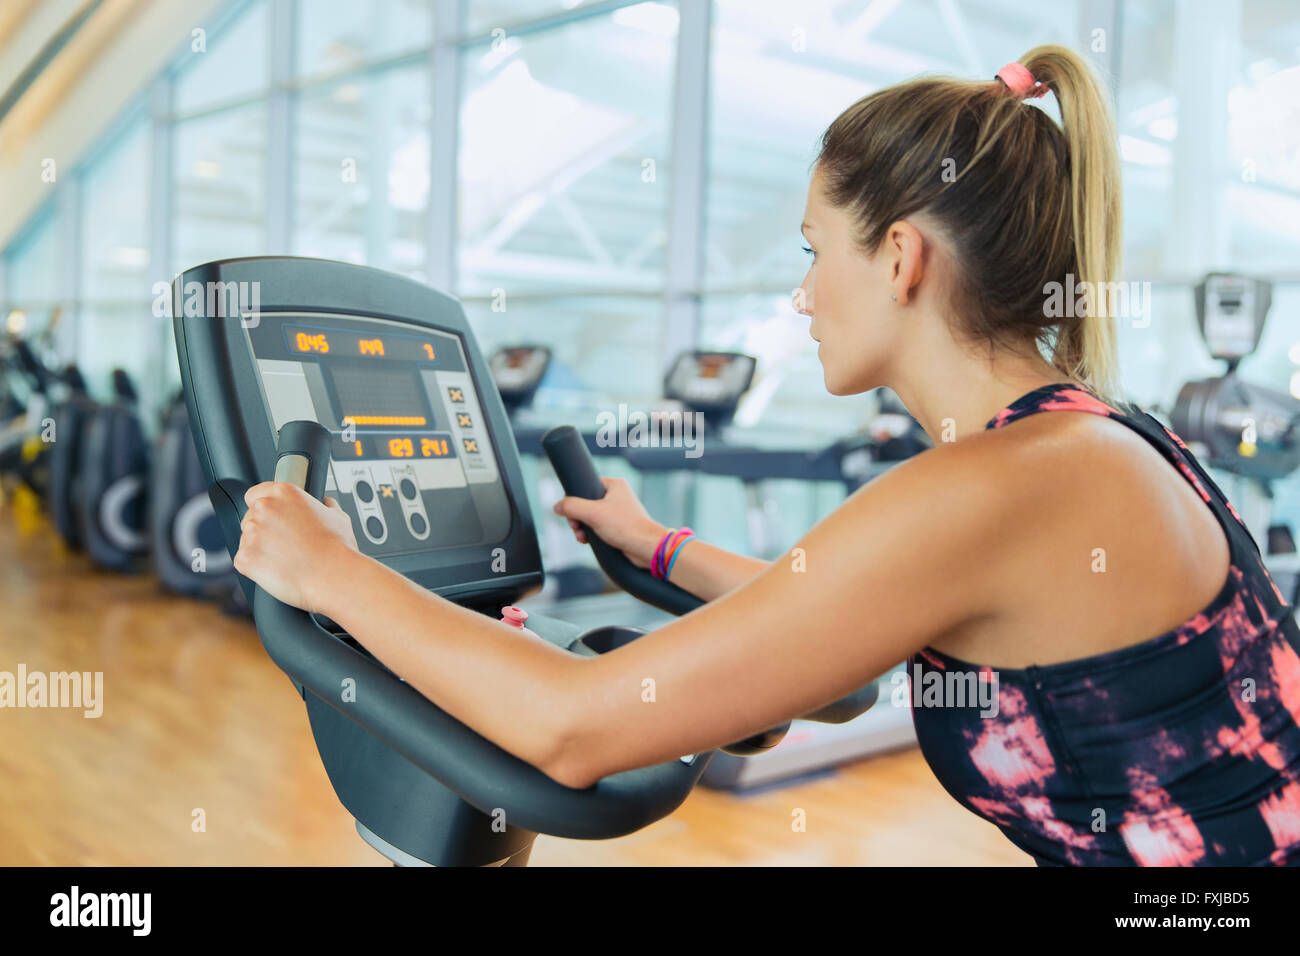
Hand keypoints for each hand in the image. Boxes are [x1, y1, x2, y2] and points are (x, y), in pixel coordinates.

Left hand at [236, 482, 359, 613]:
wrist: (331, 576)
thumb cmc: (336, 548)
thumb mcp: (339, 517)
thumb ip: (327, 506)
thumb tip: (327, 504)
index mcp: (284, 493)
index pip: (256, 494)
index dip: (265, 507)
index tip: (272, 518)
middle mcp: (264, 508)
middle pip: (250, 517)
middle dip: (263, 530)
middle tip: (284, 544)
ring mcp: (251, 533)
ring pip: (246, 539)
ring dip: (259, 548)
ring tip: (284, 559)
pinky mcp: (245, 557)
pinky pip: (243, 561)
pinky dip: (256, 567)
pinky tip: (277, 569)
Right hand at [552, 476, 666, 568]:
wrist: (646, 548)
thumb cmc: (626, 527)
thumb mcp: (593, 513)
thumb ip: (572, 507)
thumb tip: (557, 506)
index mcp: (615, 485)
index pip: (587, 485)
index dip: (575, 498)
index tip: (571, 512)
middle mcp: (618, 496)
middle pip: (586, 503)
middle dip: (577, 517)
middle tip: (576, 526)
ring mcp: (619, 513)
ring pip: (591, 517)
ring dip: (582, 527)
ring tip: (582, 536)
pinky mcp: (619, 527)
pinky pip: (599, 527)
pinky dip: (591, 534)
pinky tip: (588, 541)